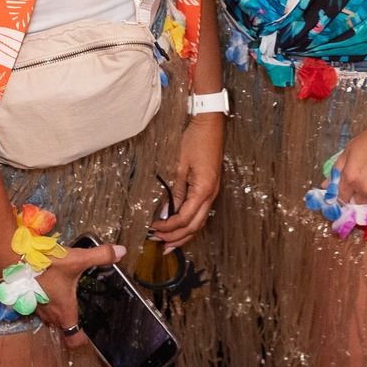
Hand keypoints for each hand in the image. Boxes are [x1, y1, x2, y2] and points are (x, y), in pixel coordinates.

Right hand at [34, 242, 125, 349]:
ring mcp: (35, 307)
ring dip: (56, 307)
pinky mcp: (25, 297)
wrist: (12, 258)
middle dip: (71, 317)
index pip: (73, 340)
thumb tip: (122, 252)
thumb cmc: (47, 266)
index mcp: (64, 312)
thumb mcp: (78, 259)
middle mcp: (49, 315)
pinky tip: (48, 280)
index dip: (82, 339)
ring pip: (49, 314)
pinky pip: (38, 303)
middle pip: (62, 325)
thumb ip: (101, 256)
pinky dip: (44, 297)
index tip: (88, 331)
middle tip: (81, 304)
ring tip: (65, 291)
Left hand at [153, 114, 222, 247]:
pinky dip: (189, 223)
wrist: (210, 123)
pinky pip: (201, 212)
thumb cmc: (196, 139)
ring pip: (199, 222)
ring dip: (184, 234)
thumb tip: (166, 212)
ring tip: (169, 242)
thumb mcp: (180, 165)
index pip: (185, 218)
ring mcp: (212, 191)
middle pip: (195, 226)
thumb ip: (175, 192)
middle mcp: (211, 194)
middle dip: (177, 238)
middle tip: (160, 243)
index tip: (154, 228)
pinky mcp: (210, 187)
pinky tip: (180, 226)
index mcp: (204, 189)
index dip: (169, 227)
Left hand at [336, 119, 366, 209]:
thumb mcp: (351, 149)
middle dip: (359, 196)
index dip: (344, 194)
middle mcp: (366, 190)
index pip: (341, 198)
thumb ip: (337, 169)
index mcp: (351, 178)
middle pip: (357, 204)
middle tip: (366, 184)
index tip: (348, 192)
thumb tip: (324, 186)